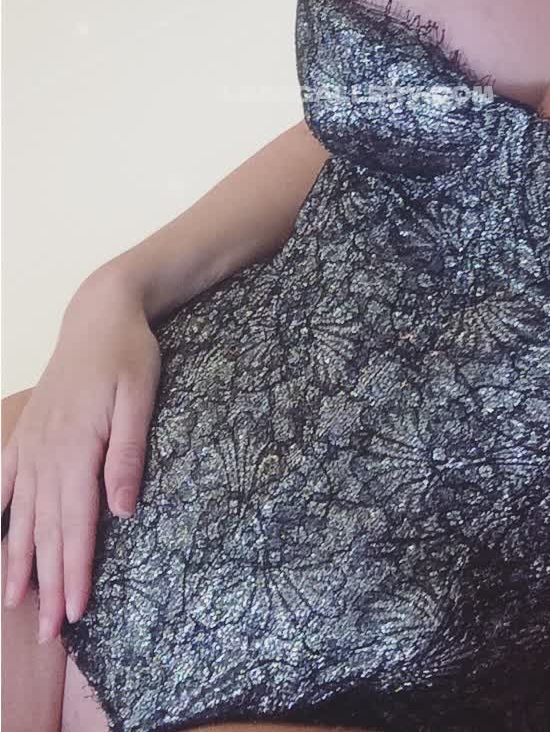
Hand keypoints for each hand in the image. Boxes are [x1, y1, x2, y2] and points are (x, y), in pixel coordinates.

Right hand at [1, 279, 160, 641]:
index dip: (75, 571)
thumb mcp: (140, 397)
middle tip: (49, 632)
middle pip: (46, 530)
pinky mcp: (26, 434)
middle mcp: (47, 453)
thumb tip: (123, 509)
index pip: (77, 524)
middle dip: (48, 583)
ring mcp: (31, 444)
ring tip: (15, 603)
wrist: (98, 314)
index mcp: (78, 449)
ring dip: (20, 560)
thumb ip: (129, 453)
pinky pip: (3, 482)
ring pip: (21, 514)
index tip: (74, 613)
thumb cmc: (128, 354)